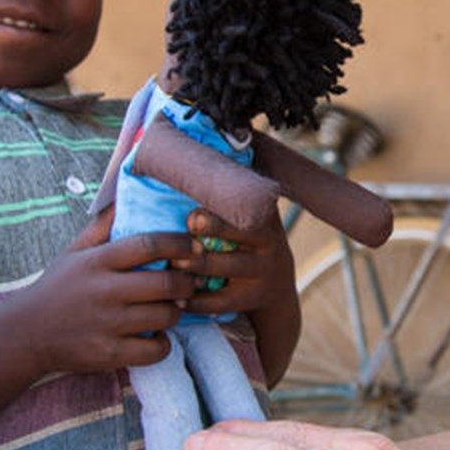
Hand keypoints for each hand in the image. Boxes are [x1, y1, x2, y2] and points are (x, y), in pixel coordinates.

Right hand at [15, 209, 197, 375]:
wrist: (24, 334)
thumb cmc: (56, 288)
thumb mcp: (73, 252)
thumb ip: (102, 226)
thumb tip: (125, 194)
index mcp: (97, 261)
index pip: (149, 244)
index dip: (179, 243)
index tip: (194, 246)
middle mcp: (103, 291)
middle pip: (165, 283)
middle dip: (187, 282)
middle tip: (189, 282)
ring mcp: (107, 324)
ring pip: (164, 317)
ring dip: (176, 312)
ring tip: (170, 308)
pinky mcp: (108, 354)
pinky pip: (154, 350)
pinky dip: (163, 344)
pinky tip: (154, 336)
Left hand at [178, 205, 293, 317]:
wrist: (276, 285)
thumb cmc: (249, 240)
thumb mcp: (252, 216)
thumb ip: (232, 194)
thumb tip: (193, 149)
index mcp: (263, 216)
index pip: (243, 208)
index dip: (217, 213)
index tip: (192, 217)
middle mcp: (267, 242)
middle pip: (234, 234)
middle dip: (206, 234)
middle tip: (181, 236)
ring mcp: (260, 272)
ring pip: (223, 267)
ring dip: (194, 266)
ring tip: (172, 265)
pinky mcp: (250, 298)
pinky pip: (219, 301)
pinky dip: (195, 300)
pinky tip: (177, 297)